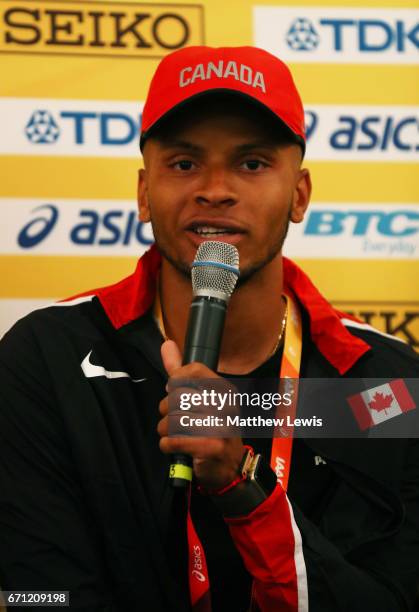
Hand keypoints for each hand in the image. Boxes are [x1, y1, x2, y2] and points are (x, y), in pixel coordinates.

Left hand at [158, 340, 244, 489]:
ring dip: (165, 429)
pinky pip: (177, 440)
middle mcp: (226, 404)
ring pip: (175, 419)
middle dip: (166, 410)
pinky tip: (171, 445)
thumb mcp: (199, 398)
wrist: (228, 468)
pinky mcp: (214, 447)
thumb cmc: (210, 429)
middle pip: (178, 396)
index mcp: (224, 389)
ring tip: (171, 433)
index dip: (175, 382)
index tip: (174, 393)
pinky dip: (167, 444)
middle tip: (171, 418)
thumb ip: (181, 372)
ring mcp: (222, 426)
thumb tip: (167, 344)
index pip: (191, 370)